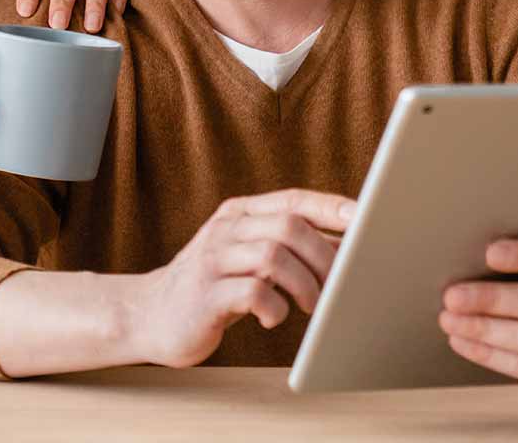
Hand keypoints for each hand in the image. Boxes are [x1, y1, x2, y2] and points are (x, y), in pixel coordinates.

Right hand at [133, 188, 355, 368]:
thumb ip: (284, 245)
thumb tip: (345, 246)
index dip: (331, 207)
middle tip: (339, 286)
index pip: (293, 199)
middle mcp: (226, 228)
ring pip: (273, 255)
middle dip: (324, 256)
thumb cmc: (213, 285)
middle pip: (289, 226)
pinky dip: (275, 308)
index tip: (366, 218)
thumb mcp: (245, 255)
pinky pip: (252, 293)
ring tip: (311, 306)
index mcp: (240, 213)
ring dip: (304, 284)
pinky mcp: (205, 295)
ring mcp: (213, 259)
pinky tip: (274, 318)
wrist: (151, 313)